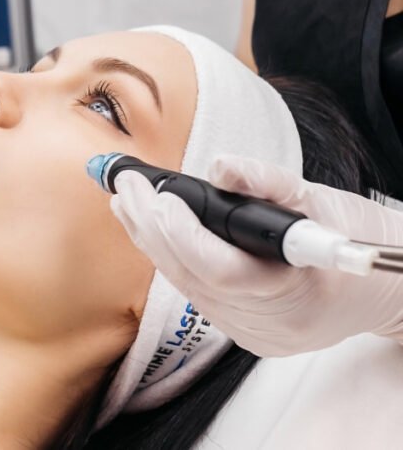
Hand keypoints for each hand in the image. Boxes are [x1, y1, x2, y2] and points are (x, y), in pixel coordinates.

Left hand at [110, 155, 402, 356]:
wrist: (390, 290)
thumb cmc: (360, 239)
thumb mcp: (324, 201)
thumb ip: (269, 183)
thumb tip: (220, 165)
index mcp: (296, 289)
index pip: (220, 268)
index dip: (181, 233)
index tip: (158, 195)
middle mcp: (271, 322)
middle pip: (191, 277)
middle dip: (150, 226)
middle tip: (125, 185)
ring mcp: (256, 335)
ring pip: (186, 287)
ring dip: (152, 241)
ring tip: (126, 200)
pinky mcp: (247, 335)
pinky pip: (196, 295)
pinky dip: (172, 259)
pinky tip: (153, 230)